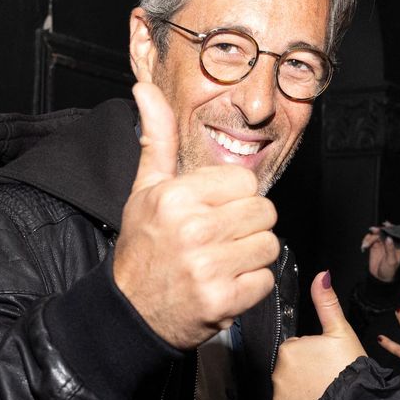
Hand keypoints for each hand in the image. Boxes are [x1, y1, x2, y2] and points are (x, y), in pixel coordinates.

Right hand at [113, 79, 279, 349]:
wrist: (129, 311)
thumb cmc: (142, 249)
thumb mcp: (144, 190)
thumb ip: (156, 139)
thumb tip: (144, 89)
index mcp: (176, 197)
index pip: (246, 182)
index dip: (234, 198)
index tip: (212, 212)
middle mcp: (193, 229)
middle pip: (264, 212)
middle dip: (247, 226)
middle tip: (218, 240)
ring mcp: (209, 267)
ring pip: (269, 245)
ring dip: (250, 257)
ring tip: (221, 262)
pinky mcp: (223, 300)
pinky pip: (265, 280)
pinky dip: (249, 287)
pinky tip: (223, 284)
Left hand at [272, 271, 365, 399]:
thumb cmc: (350, 371)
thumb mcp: (341, 332)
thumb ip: (327, 303)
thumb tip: (322, 276)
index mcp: (289, 349)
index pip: (297, 348)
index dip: (314, 354)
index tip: (327, 361)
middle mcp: (278, 372)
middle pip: (291, 368)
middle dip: (305, 372)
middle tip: (327, 377)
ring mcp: (279, 398)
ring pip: (289, 390)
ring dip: (302, 391)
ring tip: (324, 393)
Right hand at [360, 224, 399, 282]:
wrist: (380, 278)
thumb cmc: (389, 270)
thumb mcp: (391, 261)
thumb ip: (390, 249)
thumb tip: (389, 238)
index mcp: (396, 245)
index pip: (394, 233)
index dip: (390, 228)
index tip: (385, 225)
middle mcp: (389, 243)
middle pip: (383, 232)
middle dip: (377, 231)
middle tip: (373, 230)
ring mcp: (381, 244)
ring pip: (375, 235)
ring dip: (369, 238)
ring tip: (366, 244)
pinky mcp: (374, 247)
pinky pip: (369, 240)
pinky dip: (366, 241)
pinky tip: (364, 245)